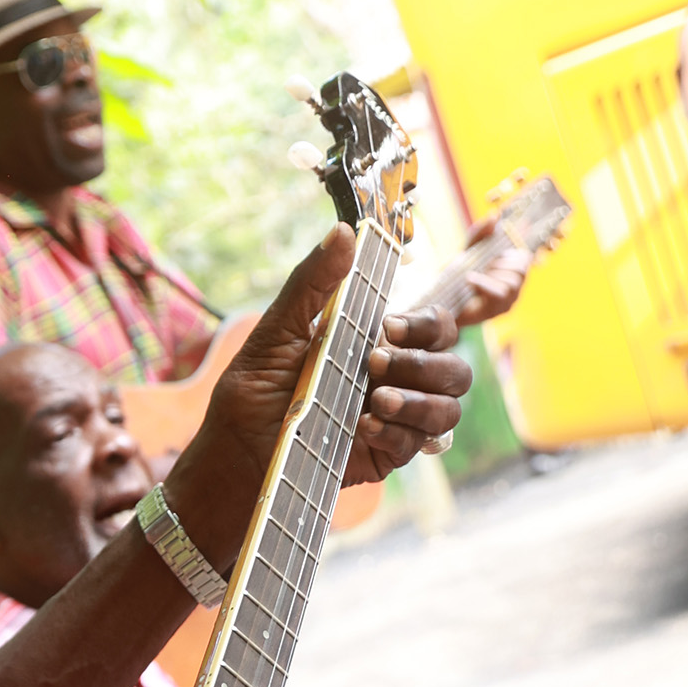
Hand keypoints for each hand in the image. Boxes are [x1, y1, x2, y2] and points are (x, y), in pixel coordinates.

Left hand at [168, 228, 468, 558]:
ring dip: (419, 400)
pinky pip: (420, 443)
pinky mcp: (387, 454)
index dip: (427, 324)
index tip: (390, 327)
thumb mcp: (277, 331)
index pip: (434, 326)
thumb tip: (343, 231)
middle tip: (374, 363)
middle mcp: (396, 378)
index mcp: (377, 342)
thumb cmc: (252, 391)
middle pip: (454, 366)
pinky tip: (363, 427)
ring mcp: (396, 419)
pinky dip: (397, 433)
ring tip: (375, 400)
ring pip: (449, 407)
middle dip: (425, 363)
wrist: (233, 454)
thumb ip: (313, 283)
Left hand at [458, 218, 531, 325]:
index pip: (525, 256)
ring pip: (512, 281)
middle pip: (521, 268)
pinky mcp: (500, 309)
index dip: (514, 249)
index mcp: (513, 269)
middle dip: (500, 262)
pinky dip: (484, 283)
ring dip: (491, 274)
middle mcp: (516, 285)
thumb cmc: (459, 275)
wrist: (443, 300)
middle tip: (482, 264)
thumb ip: (481, 232)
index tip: (496, 248)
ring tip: (473, 274)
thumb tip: (494, 215)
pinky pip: (500, 292)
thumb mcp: (470, 249)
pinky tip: (470, 279)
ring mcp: (510, 299)